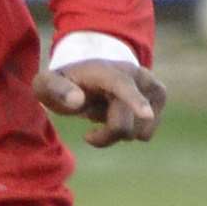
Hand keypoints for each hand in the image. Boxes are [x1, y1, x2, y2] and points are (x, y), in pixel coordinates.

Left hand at [33, 59, 166, 147]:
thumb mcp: (46, 84)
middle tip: (85, 117)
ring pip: (137, 132)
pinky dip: (130, 132)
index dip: (135, 101)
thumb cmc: (65, 82)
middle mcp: (133, 73)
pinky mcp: (159, 96)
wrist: (88, 72)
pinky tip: (117, 114)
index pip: (121, 85)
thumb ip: (54, 89)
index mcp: (104, 70)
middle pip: (123, 125)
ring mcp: (150, 84)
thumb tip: (78, 101)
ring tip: (103, 110)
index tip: (147, 114)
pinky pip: (146, 134)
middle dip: (103, 134)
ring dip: (115, 131)